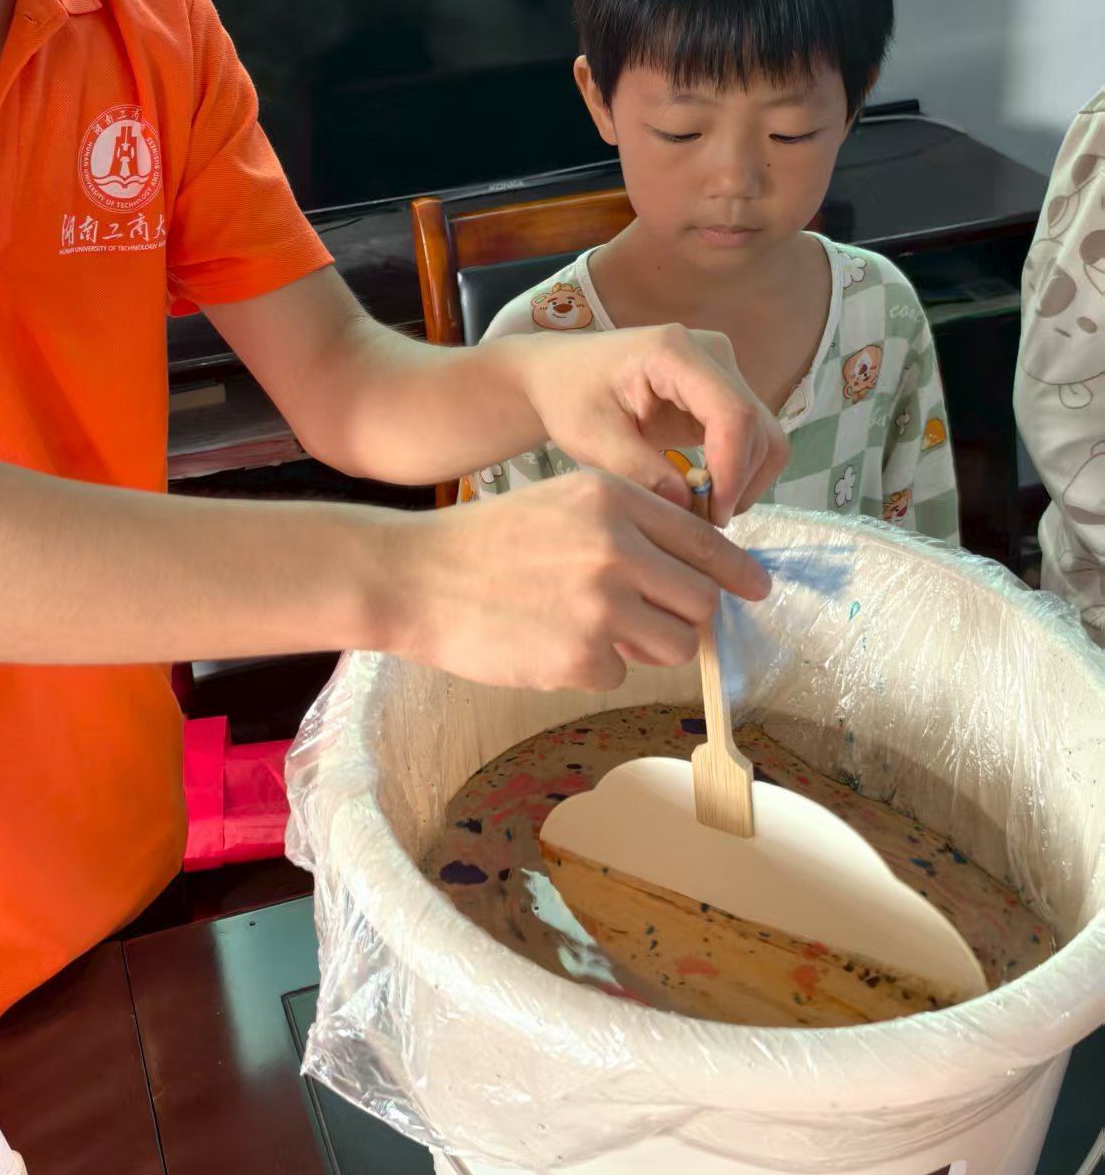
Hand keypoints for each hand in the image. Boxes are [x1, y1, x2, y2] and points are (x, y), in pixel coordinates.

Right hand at [382, 469, 771, 691]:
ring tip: (589, 625)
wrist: (417, 576)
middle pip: (700, 601)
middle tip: (651, 617)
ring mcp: (600, 606)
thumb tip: (698, 572)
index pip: (705, 541)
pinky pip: (619, 672)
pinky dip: (592, 666)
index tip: (757, 589)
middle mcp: (616, 548)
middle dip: (686, 616)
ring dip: (645, 644)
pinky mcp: (580, 657)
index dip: (738, 572)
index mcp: (614, 501)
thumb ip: (630, 526)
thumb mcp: (564, 502)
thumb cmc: (490, 540)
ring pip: (673, 644)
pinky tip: (548, 640)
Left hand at [509, 324, 787, 525]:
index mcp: (674, 352)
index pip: (732, 413)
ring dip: (741, 482)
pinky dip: (736, 474)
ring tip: (698, 510)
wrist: (563, 375)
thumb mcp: (591, 437)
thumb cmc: (570, 396)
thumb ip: (638, 471)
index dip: (732, 469)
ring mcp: (724, 372)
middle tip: (700, 523)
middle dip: (737, 482)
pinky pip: (751, 441)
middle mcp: (712, 354)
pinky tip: (701, 494)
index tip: (712, 515)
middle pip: (756, 427)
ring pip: (763, 437)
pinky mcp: (724, 394)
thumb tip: (688, 508)